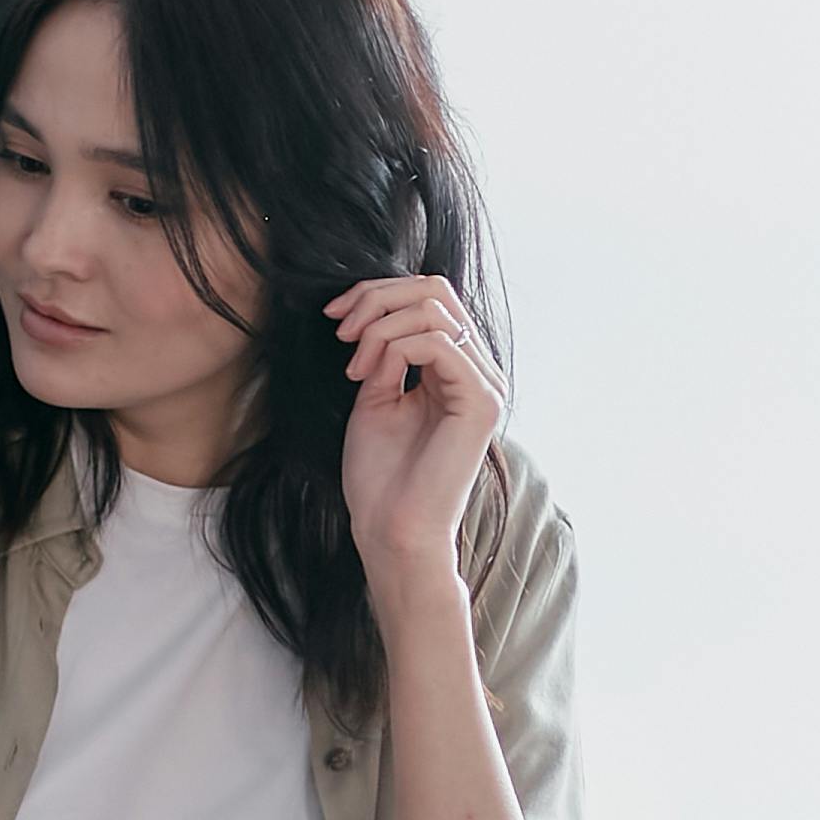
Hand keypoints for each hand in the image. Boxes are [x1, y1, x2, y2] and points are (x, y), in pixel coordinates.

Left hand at [331, 275, 508, 587]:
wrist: (390, 530)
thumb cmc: (380, 476)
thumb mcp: (373, 397)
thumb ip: (384, 353)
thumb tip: (376, 313)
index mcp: (456, 367)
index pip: (430, 295)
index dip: (377, 293)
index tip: (333, 317)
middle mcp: (479, 369)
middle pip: (436, 289)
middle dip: (376, 298)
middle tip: (339, 330)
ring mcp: (485, 383)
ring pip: (434, 310)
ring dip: (378, 328)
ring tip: (352, 366)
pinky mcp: (482, 401)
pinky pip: (438, 344)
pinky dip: (392, 349)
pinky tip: (368, 379)